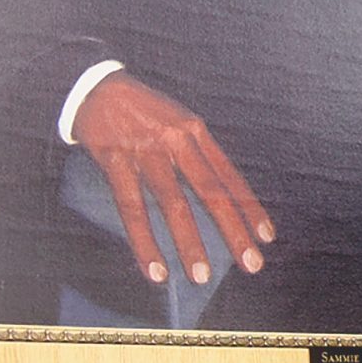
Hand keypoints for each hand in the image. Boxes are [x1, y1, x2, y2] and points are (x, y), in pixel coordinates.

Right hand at [69, 71, 273, 284]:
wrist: (95, 87)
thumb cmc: (143, 112)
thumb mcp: (177, 122)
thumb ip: (197, 154)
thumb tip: (220, 195)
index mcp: (195, 132)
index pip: (229, 176)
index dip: (249, 207)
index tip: (266, 237)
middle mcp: (176, 141)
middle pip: (211, 192)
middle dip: (233, 231)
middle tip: (251, 264)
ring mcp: (146, 152)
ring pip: (173, 203)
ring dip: (189, 242)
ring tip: (201, 275)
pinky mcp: (116, 161)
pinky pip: (132, 208)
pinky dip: (144, 241)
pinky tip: (155, 268)